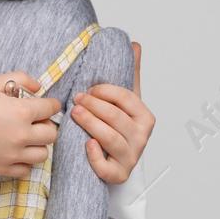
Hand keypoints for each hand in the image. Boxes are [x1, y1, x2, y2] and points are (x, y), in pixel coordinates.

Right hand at [0, 72, 60, 177]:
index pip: (51, 109)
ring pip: (43, 154)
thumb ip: (21, 79)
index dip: (50, 104)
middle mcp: (21, 135)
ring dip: (38, 145)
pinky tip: (15, 151)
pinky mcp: (2, 167)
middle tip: (35, 122)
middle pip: (51, 134)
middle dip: (46, 126)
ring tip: (25, 138)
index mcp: (22, 111)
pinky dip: (24, 162)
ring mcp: (12, 154)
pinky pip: (26, 170)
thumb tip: (38, 87)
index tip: (47, 105)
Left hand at [70, 41, 153, 183]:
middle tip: (76, 99)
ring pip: (111, 138)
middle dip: (94, 106)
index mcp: (145, 117)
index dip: (105, 92)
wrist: (116, 160)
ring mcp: (130, 157)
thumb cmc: (119, 127)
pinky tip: (86, 144)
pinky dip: (96, 157)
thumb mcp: (126, 100)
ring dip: (91, 124)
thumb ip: (130, 73)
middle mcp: (142, 138)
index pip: (127, 99)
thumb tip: (135, 44)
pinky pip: (107, 167)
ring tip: (75, 114)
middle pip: (116, 118)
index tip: (89, 89)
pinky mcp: (118, 174)